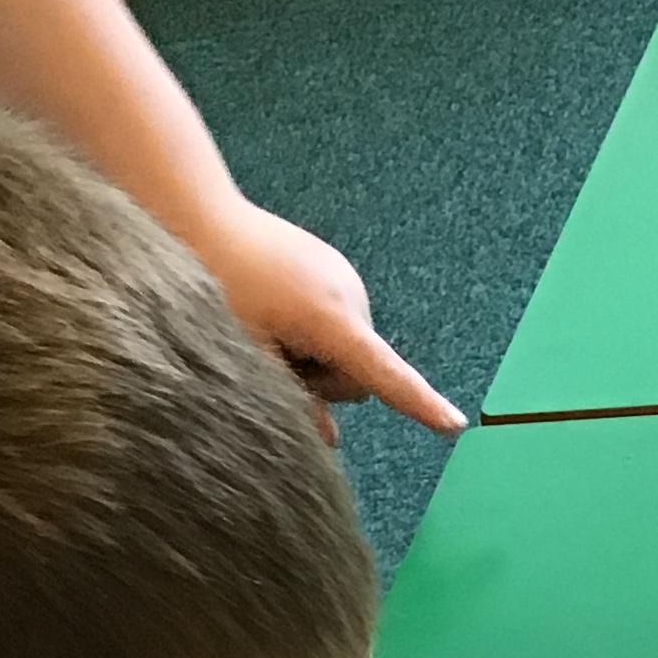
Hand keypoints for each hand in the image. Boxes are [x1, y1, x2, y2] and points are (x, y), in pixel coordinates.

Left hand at [190, 196, 462, 436]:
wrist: (204, 218)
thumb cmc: (220, 287)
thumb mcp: (249, 357)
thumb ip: (291, 401)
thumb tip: (328, 440)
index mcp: (332, 317)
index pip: (384, 373)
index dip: (418, 403)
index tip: (453, 425)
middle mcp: (352, 295)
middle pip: (359, 375)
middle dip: (326, 385)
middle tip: (276, 362)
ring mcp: (346, 279)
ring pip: (349, 352)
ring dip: (317, 360)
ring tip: (271, 332)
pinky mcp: (335, 271)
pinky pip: (338, 325)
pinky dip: (315, 334)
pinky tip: (277, 313)